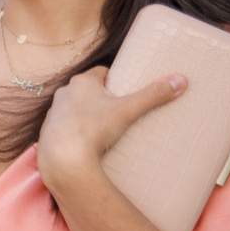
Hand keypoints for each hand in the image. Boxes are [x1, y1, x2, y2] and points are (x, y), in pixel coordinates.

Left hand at [37, 66, 184, 190]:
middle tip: (120, 109)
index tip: (126, 89)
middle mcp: (64, 93)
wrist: (63, 157)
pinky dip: (76, 131)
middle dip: (102, 97)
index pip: (101, 72)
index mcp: (82, 82)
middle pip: (88, 90)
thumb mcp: (128, 109)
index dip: (114, 79)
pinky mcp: (48, 132)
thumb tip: (181, 80)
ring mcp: (54, 113)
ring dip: (87, 114)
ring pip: (74, 108)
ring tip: (105, 127)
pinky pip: (66, 127)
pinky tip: (87, 141)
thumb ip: (153, 95)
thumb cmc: (94, 128)